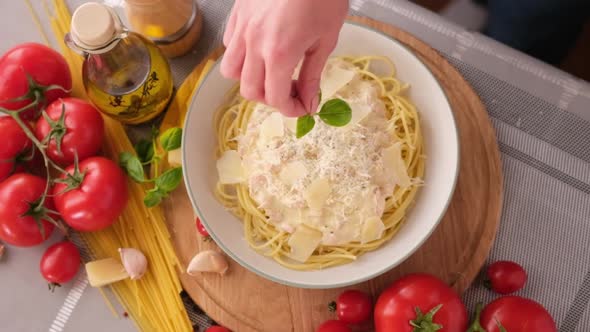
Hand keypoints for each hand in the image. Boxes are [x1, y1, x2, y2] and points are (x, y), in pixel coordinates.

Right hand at [221, 0, 348, 116]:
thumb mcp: (326, 39)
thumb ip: (313, 74)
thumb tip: (309, 102)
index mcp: (280, 54)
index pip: (276, 98)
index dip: (292, 110)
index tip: (304, 107)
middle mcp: (254, 45)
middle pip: (250, 91)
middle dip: (272, 99)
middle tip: (291, 91)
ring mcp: (242, 29)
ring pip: (231, 71)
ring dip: (250, 80)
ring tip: (270, 73)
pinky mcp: (237, 15)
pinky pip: (229, 46)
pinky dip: (242, 56)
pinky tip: (260, 49)